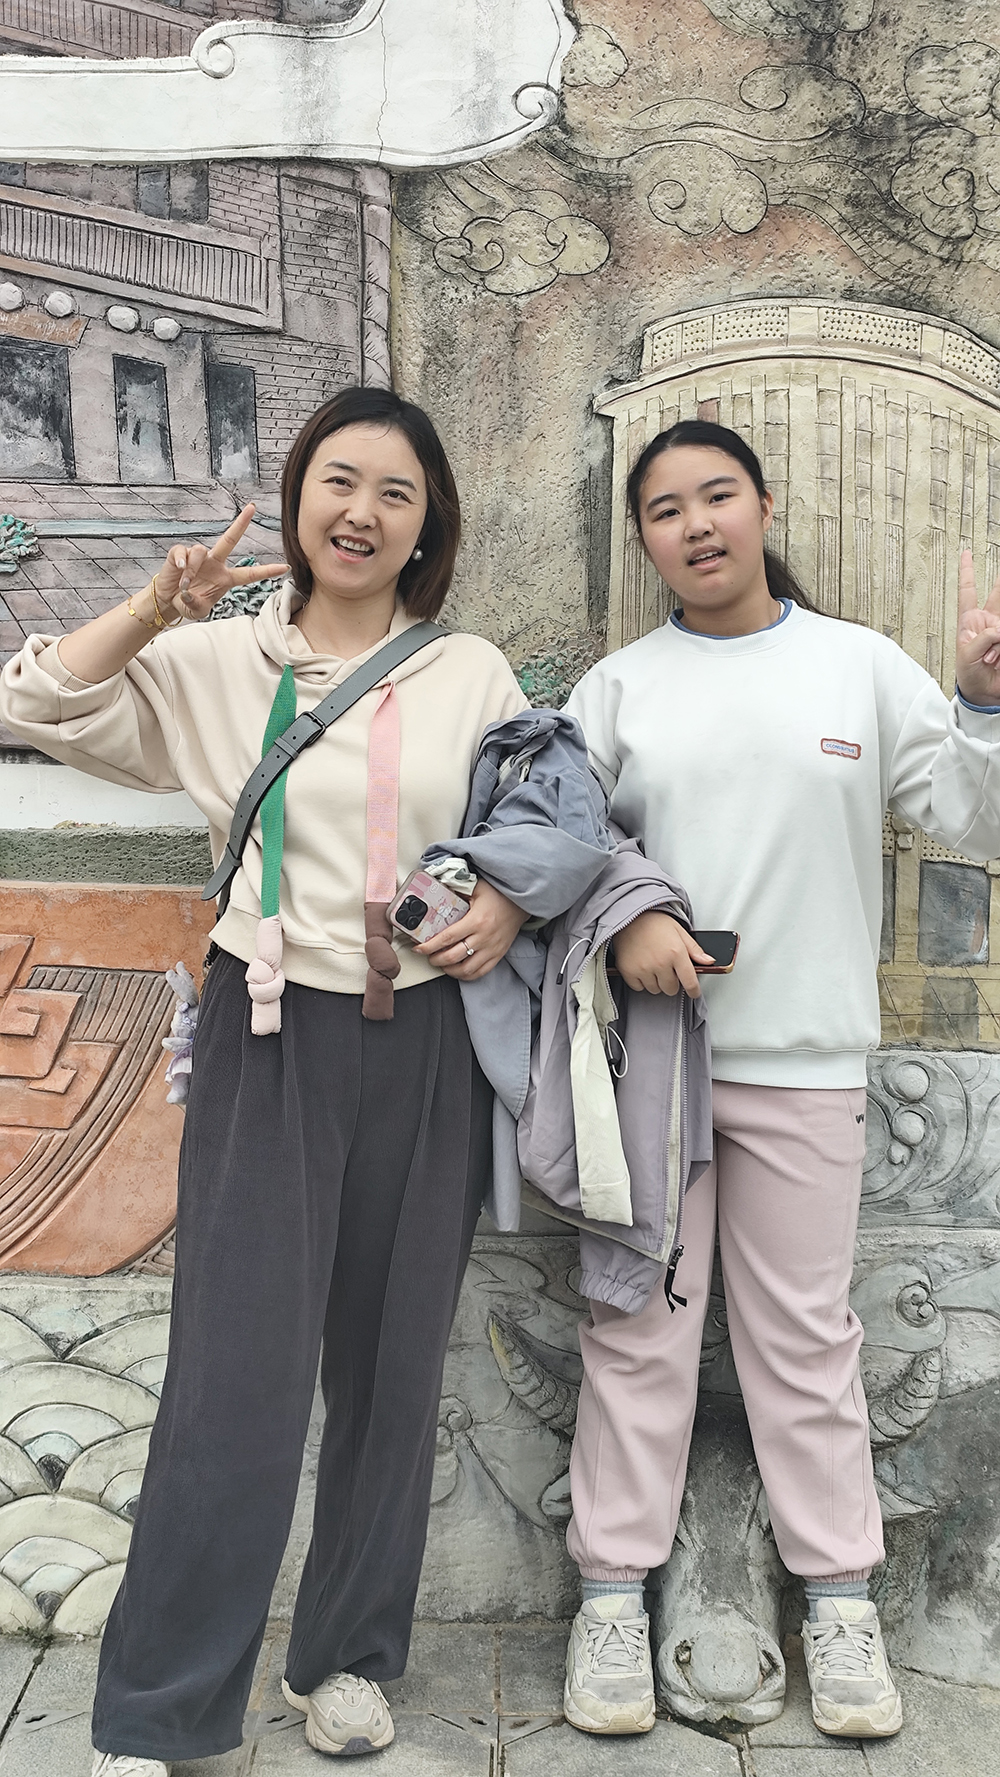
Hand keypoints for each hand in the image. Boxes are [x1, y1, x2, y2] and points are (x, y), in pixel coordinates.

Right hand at [153, 504, 287, 621]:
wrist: (167, 600)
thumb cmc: (186, 603)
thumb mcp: (196, 610)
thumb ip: (196, 604)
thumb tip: (188, 592)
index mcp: (225, 578)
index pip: (249, 574)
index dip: (266, 571)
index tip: (284, 567)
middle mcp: (214, 563)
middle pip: (230, 539)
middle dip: (241, 523)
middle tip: (252, 508)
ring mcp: (198, 557)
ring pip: (200, 551)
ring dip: (192, 569)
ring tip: (185, 584)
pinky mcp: (180, 553)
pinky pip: (184, 551)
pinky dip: (182, 561)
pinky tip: (180, 569)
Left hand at [417, 880, 527, 980]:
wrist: (522, 902)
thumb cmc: (499, 894)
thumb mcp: (476, 888)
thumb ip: (457, 892)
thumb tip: (438, 894)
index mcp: (476, 921)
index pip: (447, 938)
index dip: (430, 946)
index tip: (419, 948)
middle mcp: (484, 938)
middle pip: (453, 957)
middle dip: (435, 959)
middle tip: (428, 956)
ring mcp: (492, 949)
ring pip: (466, 969)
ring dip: (449, 970)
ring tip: (441, 964)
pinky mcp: (498, 955)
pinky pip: (480, 972)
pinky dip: (466, 975)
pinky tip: (458, 970)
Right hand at [612, 911, 711, 997]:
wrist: (628, 916)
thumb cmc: (654, 922)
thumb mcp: (679, 931)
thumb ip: (694, 949)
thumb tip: (709, 961)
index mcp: (676, 952)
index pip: (690, 982)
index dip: (694, 990)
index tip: (694, 992)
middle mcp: (660, 963)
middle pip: (671, 989)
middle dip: (672, 982)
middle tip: (668, 969)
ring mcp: (643, 969)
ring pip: (655, 990)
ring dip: (656, 982)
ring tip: (653, 966)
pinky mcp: (628, 971)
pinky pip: (639, 988)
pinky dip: (641, 982)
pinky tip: (642, 968)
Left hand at [956, 550, 999, 706]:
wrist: (984, 693)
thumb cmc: (969, 676)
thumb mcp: (967, 656)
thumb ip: (983, 638)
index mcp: (969, 622)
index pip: (967, 592)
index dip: (967, 571)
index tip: (966, 553)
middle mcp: (988, 622)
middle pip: (998, 594)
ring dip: (998, 641)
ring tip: (993, 658)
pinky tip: (998, 659)